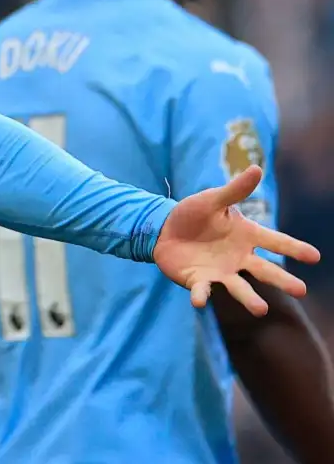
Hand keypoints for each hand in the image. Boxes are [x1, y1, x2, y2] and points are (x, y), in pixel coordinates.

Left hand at [154, 165, 320, 314]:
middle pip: (265, 270)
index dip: (294, 248)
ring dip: (249, 298)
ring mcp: (220, 272)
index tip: (315, 256)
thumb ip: (234, 190)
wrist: (163, 230)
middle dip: (282, 280)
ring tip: (261, 309)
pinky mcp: (198, 281)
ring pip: (239, 287)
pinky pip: (202, 290)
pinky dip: (201, 296)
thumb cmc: (193, 214)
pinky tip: (199, 302)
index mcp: (246, 236)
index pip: (275, 242)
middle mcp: (238, 258)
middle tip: (301, 290)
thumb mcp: (212, 200)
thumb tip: (256, 168)